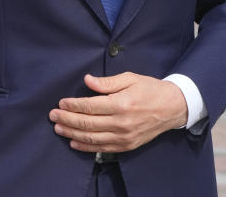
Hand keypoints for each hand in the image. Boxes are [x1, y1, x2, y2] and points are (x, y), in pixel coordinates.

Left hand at [49, 72, 187, 152]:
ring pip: (92, 138)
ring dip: (72, 133)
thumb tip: (87, 80)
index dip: (73, 105)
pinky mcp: (128, 145)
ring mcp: (125, 136)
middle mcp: (122, 123)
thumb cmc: (150, 89)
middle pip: (88, 123)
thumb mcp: (129, 78)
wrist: (173, 107)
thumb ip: (106, 82)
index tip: (61, 103)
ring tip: (58, 128)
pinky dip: (86, 147)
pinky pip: (103, 148)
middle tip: (52, 116)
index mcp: (121, 104)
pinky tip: (74, 142)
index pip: (90, 106)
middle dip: (67, 119)